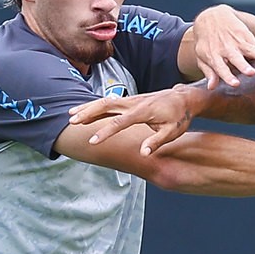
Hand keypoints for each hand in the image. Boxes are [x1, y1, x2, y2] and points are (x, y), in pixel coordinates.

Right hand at [70, 86, 199, 154]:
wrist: (183, 99)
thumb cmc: (178, 117)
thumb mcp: (172, 132)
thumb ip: (156, 142)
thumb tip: (143, 154)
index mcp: (144, 111)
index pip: (120, 122)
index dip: (105, 132)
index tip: (92, 141)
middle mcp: (134, 103)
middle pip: (107, 105)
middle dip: (89, 113)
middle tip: (72, 122)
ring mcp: (131, 99)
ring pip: (105, 101)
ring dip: (88, 108)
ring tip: (71, 115)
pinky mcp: (130, 100)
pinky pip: (109, 101)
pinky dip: (95, 105)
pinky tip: (84, 112)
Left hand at [184, 5, 254, 86]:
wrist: (211, 17)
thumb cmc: (206, 43)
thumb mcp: (202, 56)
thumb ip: (209, 72)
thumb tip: (212, 87)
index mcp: (212, 55)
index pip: (220, 67)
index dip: (227, 76)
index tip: (236, 84)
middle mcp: (225, 48)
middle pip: (235, 58)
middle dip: (243, 65)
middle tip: (250, 73)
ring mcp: (236, 41)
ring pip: (248, 50)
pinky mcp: (245, 35)